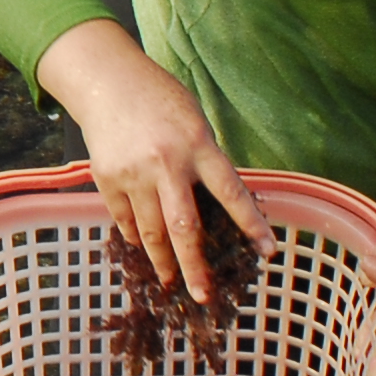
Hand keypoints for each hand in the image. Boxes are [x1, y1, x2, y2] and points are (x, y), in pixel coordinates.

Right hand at [33, 20, 259, 307]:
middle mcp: (166, 163)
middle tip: (203, 295)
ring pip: (151, 232)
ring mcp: (134, 174)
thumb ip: (206, 162)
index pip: (232, 192)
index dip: (251, 225)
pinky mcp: (108, 179)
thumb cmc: (161, 100)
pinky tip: (143, 245)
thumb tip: (219, 208)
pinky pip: (125, 220)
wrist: (107, 80)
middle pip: (184, 228)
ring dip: (162, 262)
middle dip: (194, 267)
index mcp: (198, 146)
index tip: (268, 251)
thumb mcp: (196, 122)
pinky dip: (135, 236)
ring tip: (171, 281)